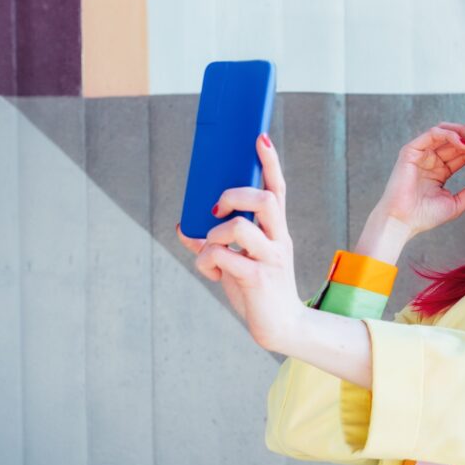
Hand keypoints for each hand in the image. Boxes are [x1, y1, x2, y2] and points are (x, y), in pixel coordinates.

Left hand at [176, 133, 303, 352]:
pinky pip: (224, 257)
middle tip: (216, 209)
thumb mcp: (238, 261)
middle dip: (233, 195)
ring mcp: (271, 258)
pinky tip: (209, 271)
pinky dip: (206, 260)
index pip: (277, 189)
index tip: (259, 137)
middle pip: (264, 199)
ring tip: (211, 248)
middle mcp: (278, 239)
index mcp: (276, 231)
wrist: (280, 327)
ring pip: (240, 226)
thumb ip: (214, 241)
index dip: (269, 162)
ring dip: (215, 233)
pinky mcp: (258, 278)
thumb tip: (183, 225)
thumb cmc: (259, 291)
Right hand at [374, 122, 464, 236]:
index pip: (464, 154)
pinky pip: (433, 134)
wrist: (403, 221)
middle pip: (458, 141)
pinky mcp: (412, 150)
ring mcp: (421, 153)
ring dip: (464, 133)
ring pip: (445, 131)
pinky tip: (463, 143)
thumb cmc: (425, 216)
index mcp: (441, 171)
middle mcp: (431, 159)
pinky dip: (449, 134)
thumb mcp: (458, 202)